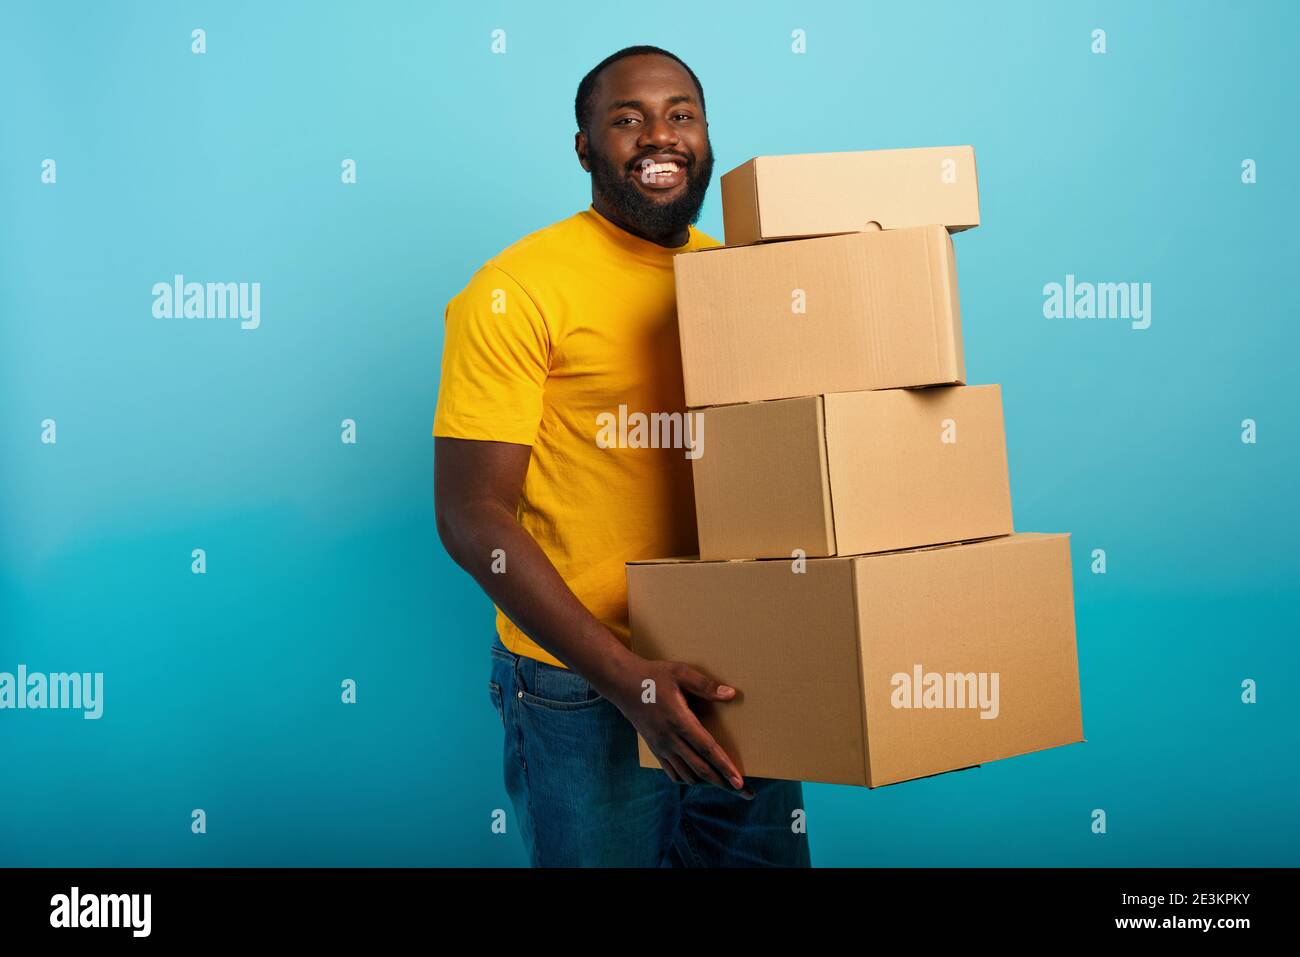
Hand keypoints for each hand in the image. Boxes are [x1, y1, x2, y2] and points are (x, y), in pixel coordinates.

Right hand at [606, 656, 753, 798]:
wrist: (621, 684)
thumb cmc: (653, 676)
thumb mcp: (681, 673)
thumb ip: (706, 685)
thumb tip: (731, 694)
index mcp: (679, 721)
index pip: (707, 749)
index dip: (725, 767)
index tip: (740, 782)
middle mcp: (670, 739)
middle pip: (701, 768)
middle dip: (724, 782)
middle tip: (745, 793)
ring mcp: (661, 746)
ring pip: (687, 774)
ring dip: (707, 782)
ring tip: (725, 786)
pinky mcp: (655, 748)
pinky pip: (672, 771)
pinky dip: (687, 778)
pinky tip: (697, 779)